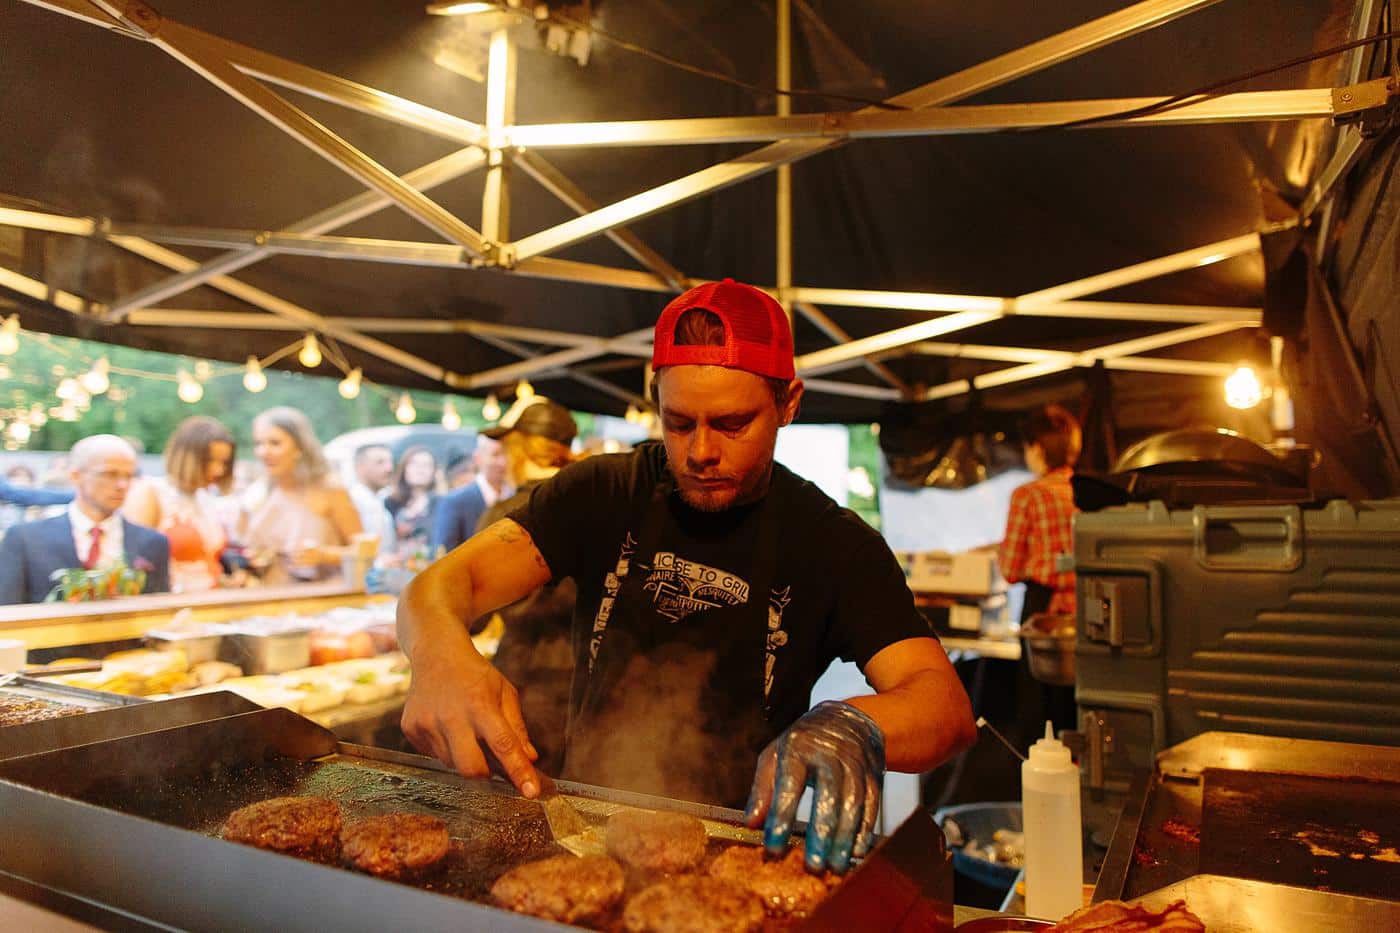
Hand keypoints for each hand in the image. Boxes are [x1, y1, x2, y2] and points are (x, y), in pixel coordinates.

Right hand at [400, 647, 541, 796]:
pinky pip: (433, 755)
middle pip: (471, 768)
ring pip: (451, 764)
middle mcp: (450, 716)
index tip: (531, 792)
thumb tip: (529, 758)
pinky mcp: (410, 728)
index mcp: (479, 704)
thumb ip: (516, 727)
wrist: (435, 653)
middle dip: (486, 775)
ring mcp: (426, 723)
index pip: (503, 745)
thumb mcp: (504, 692)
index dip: (518, 771)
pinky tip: (447, 726)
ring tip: (467, 732)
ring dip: (465, 758)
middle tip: (493, 764)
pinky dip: (447, 749)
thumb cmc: (476, 674)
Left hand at [744, 700, 884, 874]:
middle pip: (828, 796)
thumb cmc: (803, 742)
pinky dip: (866, 828)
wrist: (849, 718)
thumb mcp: (776, 755)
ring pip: (853, 803)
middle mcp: (829, 753)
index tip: (773, 848)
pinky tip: (857, 851)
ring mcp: (855, 762)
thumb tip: (750, 824)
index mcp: (797, 747)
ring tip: (835, 867)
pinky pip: (872, 803)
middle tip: (813, 866)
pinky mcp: (874, 772)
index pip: (788, 785)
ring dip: (845, 838)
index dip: (780, 817)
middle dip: (821, 834)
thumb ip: (763, 789)